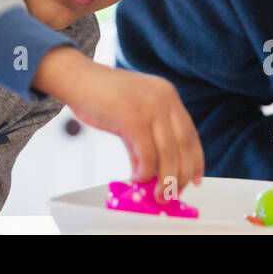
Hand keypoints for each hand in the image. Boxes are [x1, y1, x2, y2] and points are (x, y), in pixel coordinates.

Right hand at [34, 47, 203, 201]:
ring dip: (164, 180)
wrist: (78, 78)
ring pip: (168, 154)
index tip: (194, 179)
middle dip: (181, 176)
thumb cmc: (101, 96)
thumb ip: (145, 140)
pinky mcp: (133, 118)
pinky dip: (144, 173)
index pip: (190, 134)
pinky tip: (136, 178)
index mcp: (168, 95)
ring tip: (156, 195)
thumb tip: (151, 173)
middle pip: (184, 147)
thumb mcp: (132, 114)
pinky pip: (147, 155)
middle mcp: (165, 99)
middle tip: (172, 193)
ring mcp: (150, 108)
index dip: (195, 160)